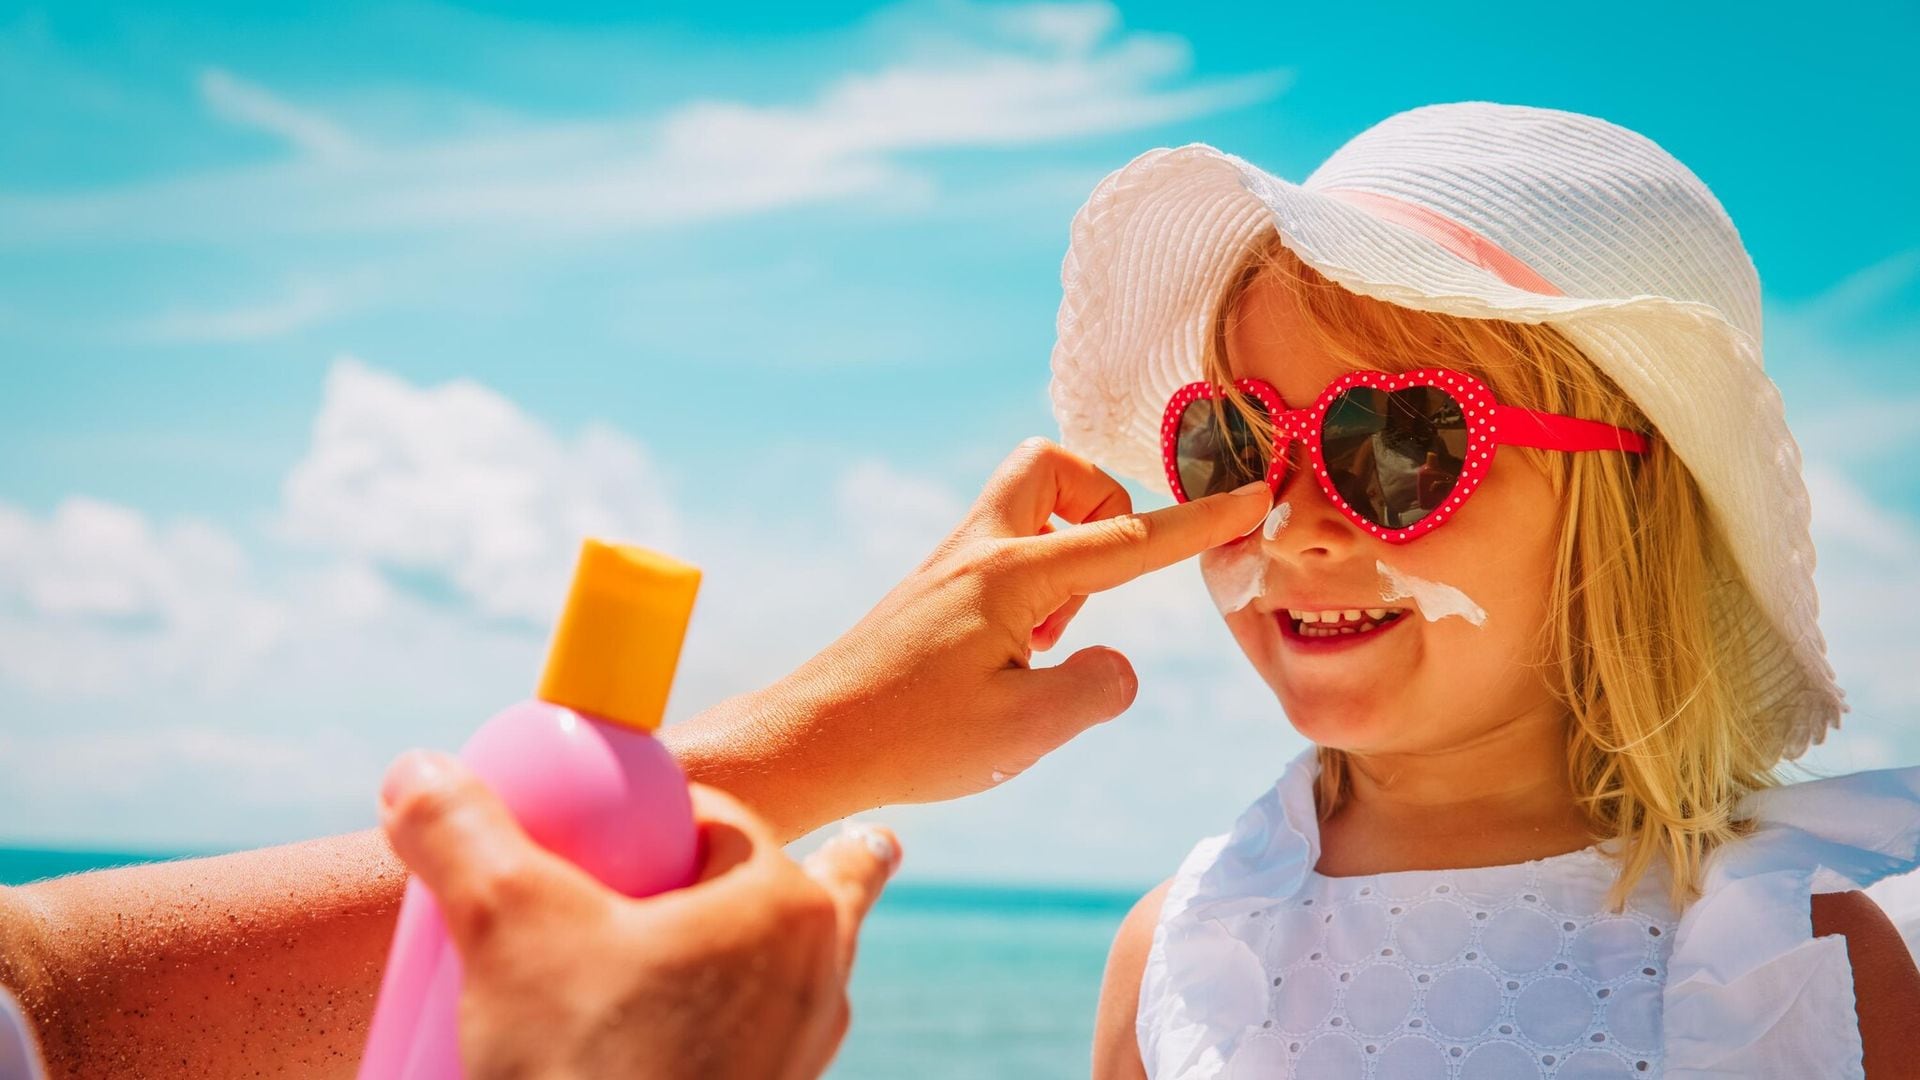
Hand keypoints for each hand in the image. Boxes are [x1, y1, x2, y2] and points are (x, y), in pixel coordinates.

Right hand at [379, 750, 898, 1079]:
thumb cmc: (584, 1066)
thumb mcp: (504, 928)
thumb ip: (460, 835)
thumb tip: (414, 772)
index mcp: (781, 905)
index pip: (719, 821)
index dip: (661, 814)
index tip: (609, 831)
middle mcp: (817, 975)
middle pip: (798, 890)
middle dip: (805, 865)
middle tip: (809, 851)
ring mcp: (804, 1049)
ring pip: (800, 971)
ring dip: (786, 946)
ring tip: (804, 927)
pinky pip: (774, 1040)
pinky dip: (754, 1021)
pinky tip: (716, 1035)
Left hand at [667, 436, 1272, 837]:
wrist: (809, 742)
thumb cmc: (912, 738)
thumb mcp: (1027, 729)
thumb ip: (1098, 688)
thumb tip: (1117, 663)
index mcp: (1012, 574)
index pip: (1129, 539)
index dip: (1200, 521)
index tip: (1254, 494)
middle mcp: (978, 552)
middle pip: (1054, 467)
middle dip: (1102, 503)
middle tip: (1101, 582)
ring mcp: (949, 567)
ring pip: (1026, 508)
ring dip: (1065, 554)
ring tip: (1048, 643)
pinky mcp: (932, 593)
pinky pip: (1002, 552)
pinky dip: (1032, 586)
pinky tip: (1013, 658)